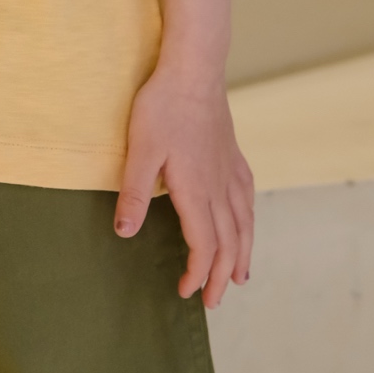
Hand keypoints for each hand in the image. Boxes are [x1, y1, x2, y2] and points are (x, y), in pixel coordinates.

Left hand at [114, 64, 253, 307]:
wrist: (193, 70)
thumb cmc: (162, 108)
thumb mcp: (139, 150)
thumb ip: (133, 192)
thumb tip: (125, 232)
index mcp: (196, 191)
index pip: (204, 245)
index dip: (198, 273)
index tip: (187, 292)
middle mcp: (220, 187)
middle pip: (228, 243)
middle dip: (221, 276)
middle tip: (213, 302)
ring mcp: (230, 172)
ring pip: (244, 224)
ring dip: (242, 255)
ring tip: (240, 278)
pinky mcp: (233, 157)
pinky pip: (248, 200)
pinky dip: (249, 223)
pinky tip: (246, 225)